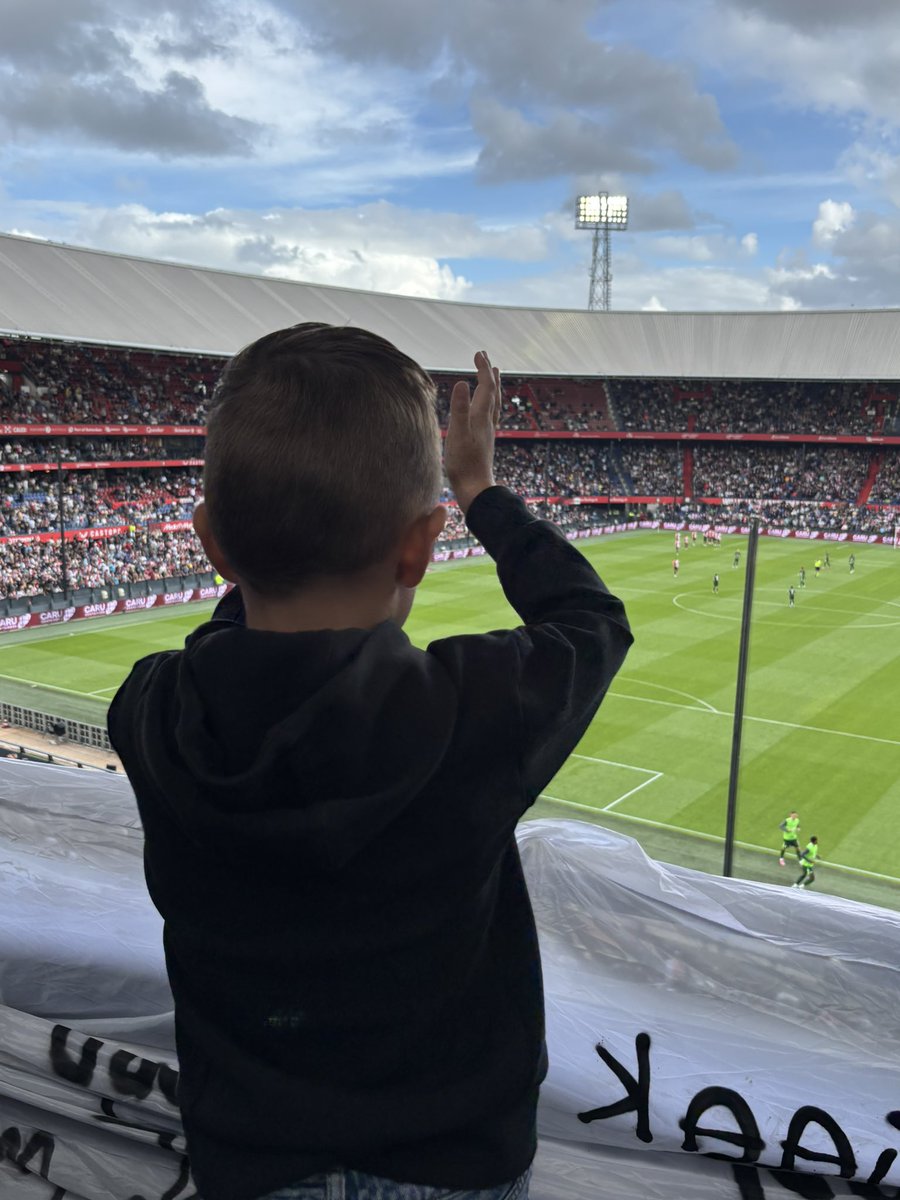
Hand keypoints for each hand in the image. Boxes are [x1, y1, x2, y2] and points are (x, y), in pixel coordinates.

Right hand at [444, 350, 500, 513]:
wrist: (474, 487)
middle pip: (493, 392)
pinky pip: (491, 414)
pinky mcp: (485, 440)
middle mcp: (488, 421)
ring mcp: (488, 431)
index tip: (478, 353)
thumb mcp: (457, 434)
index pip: (485, 386)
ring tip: (492, 375)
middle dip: (488, 373)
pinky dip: (490, 403)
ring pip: (494, 403)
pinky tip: (486, 407)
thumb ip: (459, 408)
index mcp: (481, 416)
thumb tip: (461, 382)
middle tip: (484, 357)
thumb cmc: (463, 463)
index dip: (482, 369)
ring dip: (493, 386)